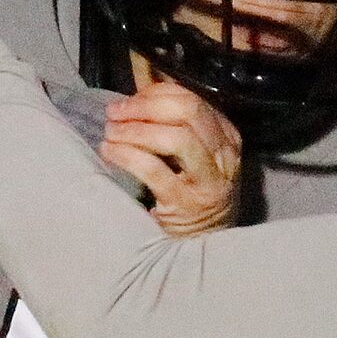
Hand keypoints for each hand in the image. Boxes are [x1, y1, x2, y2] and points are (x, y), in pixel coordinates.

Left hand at [103, 79, 242, 236]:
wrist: (199, 247)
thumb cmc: (189, 195)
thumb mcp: (192, 157)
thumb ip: (173, 125)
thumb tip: (137, 91)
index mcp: (227, 137)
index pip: (192, 100)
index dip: (154, 94)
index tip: (127, 101)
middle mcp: (225, 157)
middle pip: (187, 112)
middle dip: (144, 107)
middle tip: (114, 113)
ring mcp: (209, 182)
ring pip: (176, 138)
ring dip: (136, 130)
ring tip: (110, 133)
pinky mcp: (187, 204)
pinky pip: (155, 170)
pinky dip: (127, 156)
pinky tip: (110, 152)